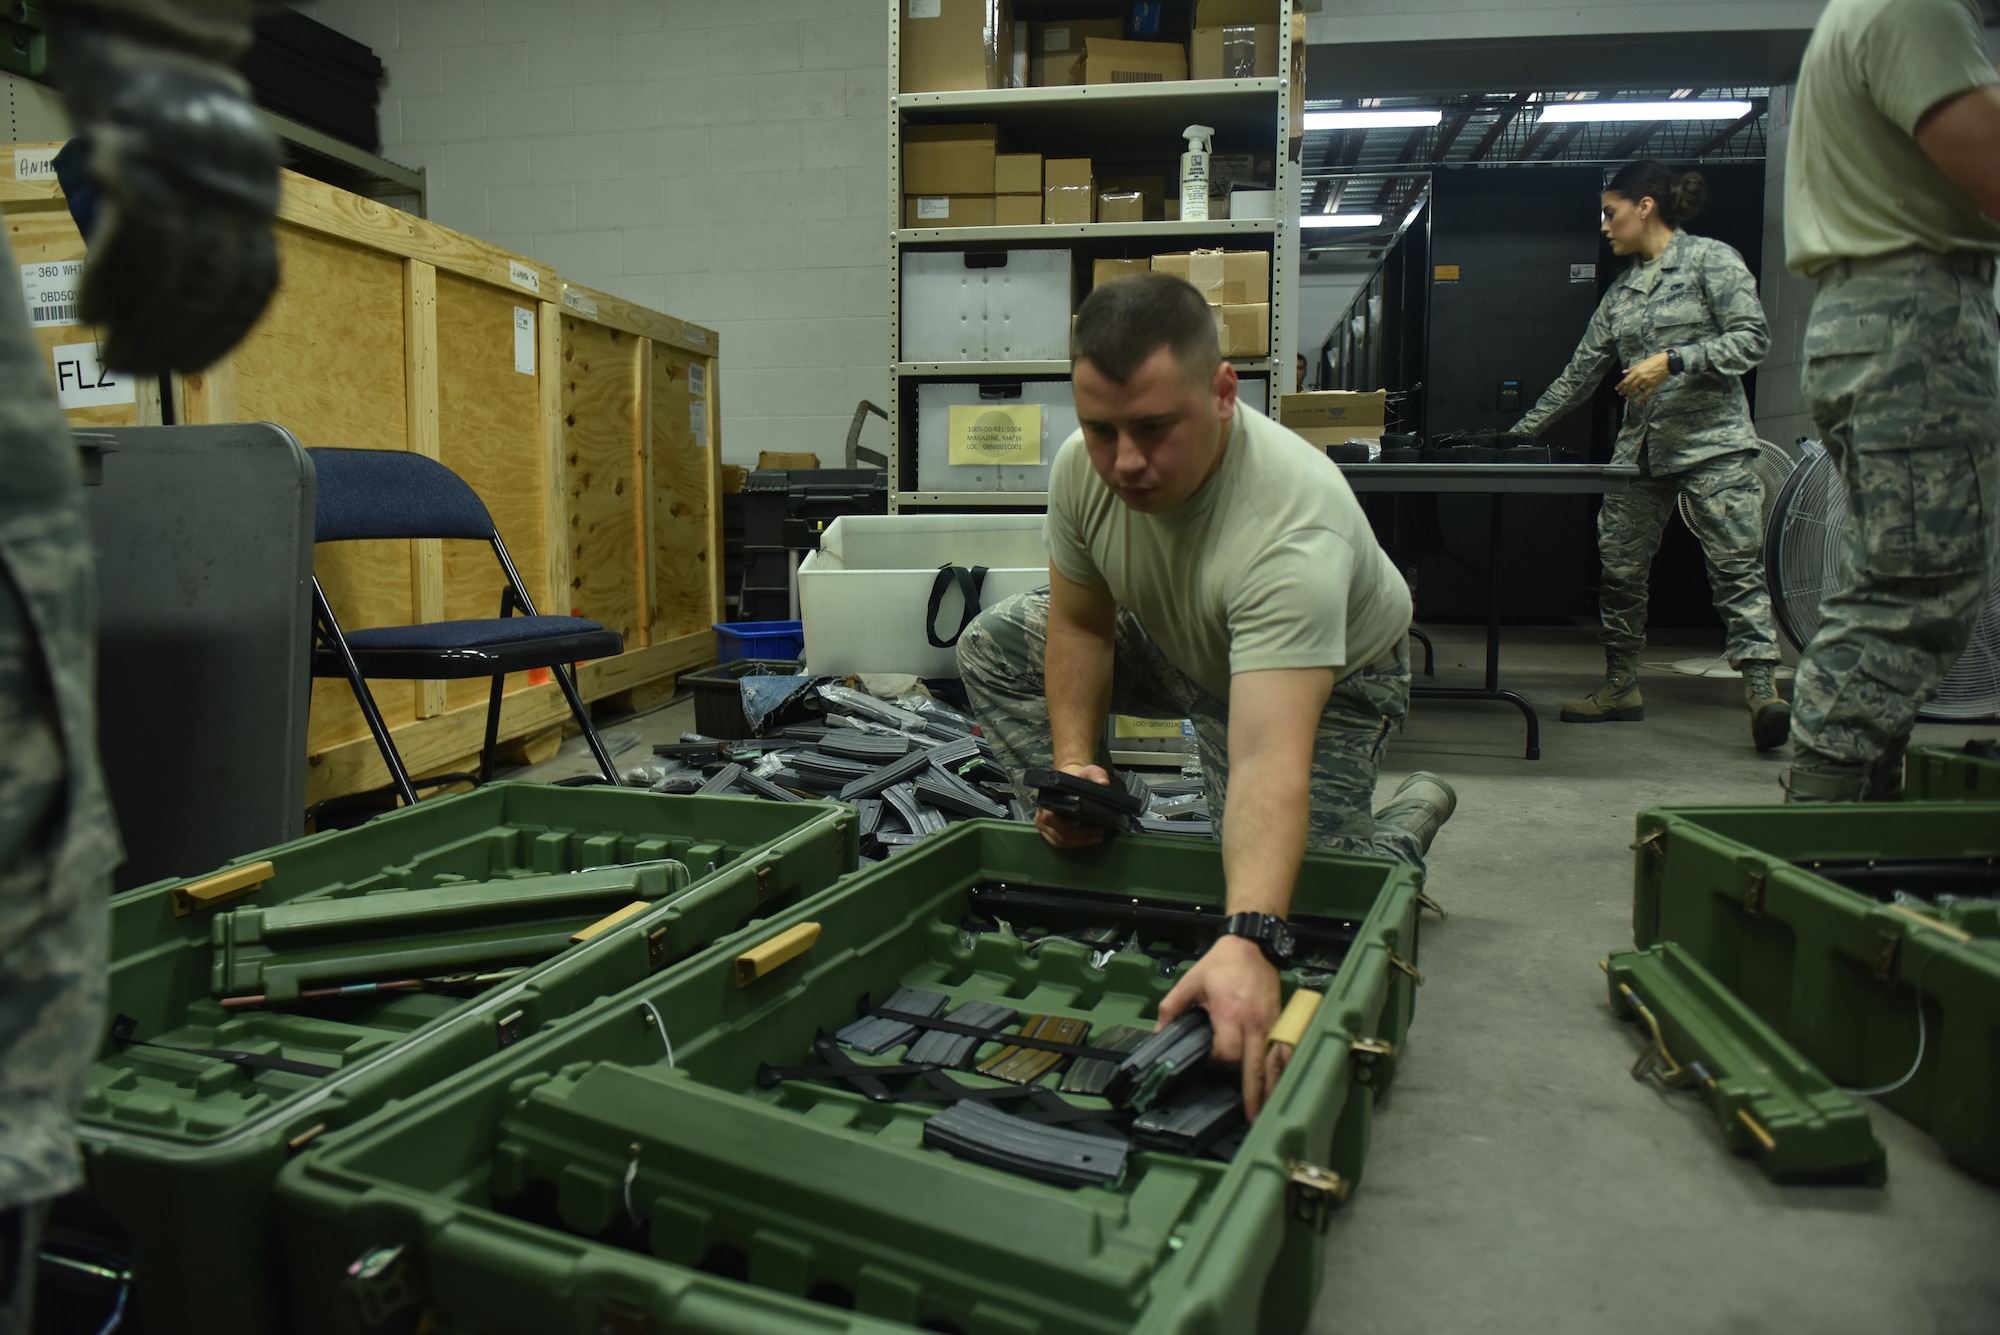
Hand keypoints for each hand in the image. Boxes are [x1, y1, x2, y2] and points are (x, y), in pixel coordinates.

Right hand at [53, 16, 279, 373]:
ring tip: (112, 351)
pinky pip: (137, 235)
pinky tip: (93, 309)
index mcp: (259, 196)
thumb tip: (178, 306)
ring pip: (175, 269)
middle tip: (136, 368)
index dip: (223, 332)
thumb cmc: (167, 115)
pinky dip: (114, 282)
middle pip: (215, 284)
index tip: (190, 365)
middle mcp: (236, 185)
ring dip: (140, 322)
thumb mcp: (203, 175)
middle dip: (175, 338)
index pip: (255, 283)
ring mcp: (192, 168)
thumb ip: (204, 230)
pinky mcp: (144, 151)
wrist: (143, 40)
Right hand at [1033, 762, 1112, 848]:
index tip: (1093, 825)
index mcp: (1048, 801)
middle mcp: (1041, 814)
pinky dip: (1074, 844)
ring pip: (1060, 841)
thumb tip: (1103, 783)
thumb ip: (1097, 774)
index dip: (1074, 828)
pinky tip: (1087, 840)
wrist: (1067, 781)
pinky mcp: (1047, 831)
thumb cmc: (1077, 777)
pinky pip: (1059, 842)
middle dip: (1082, 836)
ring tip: (1097, 838)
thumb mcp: (1089, 771)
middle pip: (1060, 834)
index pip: (1057, 821)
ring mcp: (1042, 825)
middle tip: (1100, 833)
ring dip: (1079, 842)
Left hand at [1156, 934, 1284, 1119]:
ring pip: (1276, 1063)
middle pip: (1256, 1066)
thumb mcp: (1191, 981)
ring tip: (1269, 1109)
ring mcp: (1272, 1023)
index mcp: (1230, 1014)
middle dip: (1254, 1094)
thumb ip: (1172, 1007)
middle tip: (1252, 1117)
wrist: (1253, 945)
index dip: (1218, 1063)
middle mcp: (1255, 1023)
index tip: (1210, 1062)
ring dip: (1273, 1087)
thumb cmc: (1222, 963)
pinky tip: (1283, 1085)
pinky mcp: (1281, 1021)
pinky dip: (1284, 1069)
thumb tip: (1159, 1032)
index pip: (1228, 1053)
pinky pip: (1285, 1051)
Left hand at [1616, 353, 1671, 402]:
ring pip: (1637, 391)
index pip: (1626, 381)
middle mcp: (1641, 378)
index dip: (1621, 385)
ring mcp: (1647, 383)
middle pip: (1630, 387)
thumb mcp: (1641, 362)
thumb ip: (1632, 368)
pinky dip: (1642, 399)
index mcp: (1637, 372)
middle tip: (1621, 394)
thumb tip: (1624, 372)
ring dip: (1631, 396)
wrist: (1667, 362)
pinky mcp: (1653, 386)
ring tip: (1627, 398)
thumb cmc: (1654, 360)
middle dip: (1624, 391)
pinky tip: (1638, 402)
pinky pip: (1646, 394)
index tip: (1617, 389)